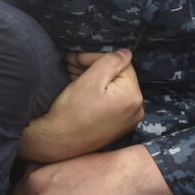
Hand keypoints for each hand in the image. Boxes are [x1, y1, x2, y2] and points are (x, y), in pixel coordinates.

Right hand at [19, 49, 143, 161]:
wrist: (58, 142)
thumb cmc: (72, 110)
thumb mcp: (91, 79)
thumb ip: (110, 61)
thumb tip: (125, 52)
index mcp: (133, 96)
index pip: (121, 64)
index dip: (97, 58)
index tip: (76, 58)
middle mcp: (136, 110)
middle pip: (117, 77)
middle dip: (95, 68)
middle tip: (71, 64)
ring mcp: (127, 120)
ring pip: (113, 89)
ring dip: (94, 79)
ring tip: (72, 75)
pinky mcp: (117, 127)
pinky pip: (111, 102)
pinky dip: (97, 93)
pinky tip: (80, 89)